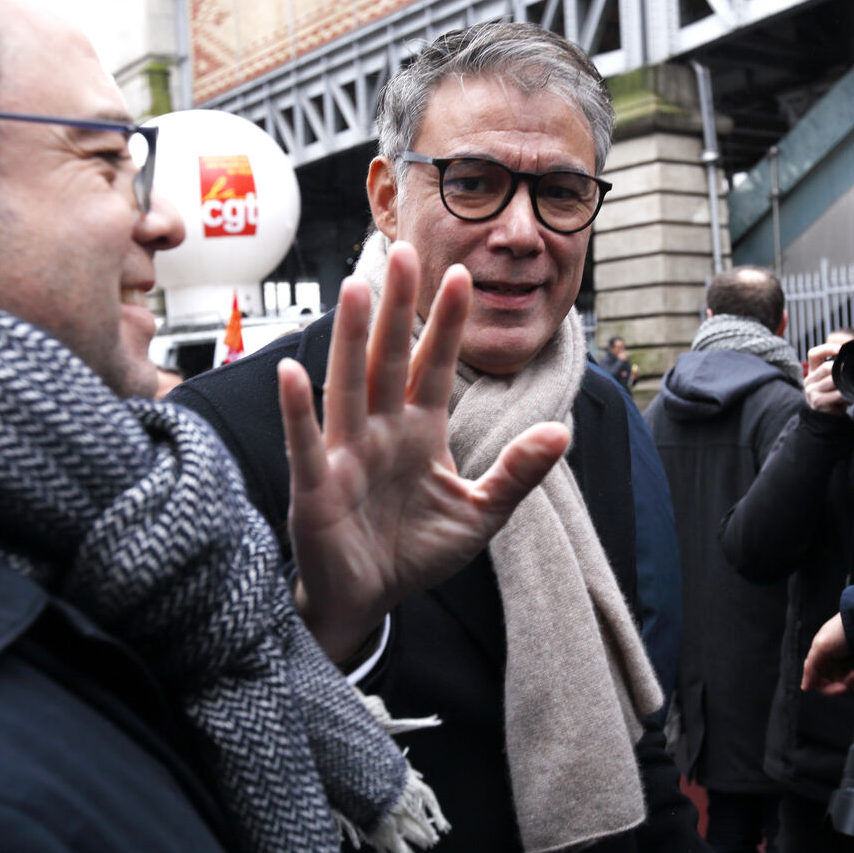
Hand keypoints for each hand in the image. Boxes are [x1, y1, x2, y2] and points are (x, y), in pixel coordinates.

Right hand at [278, 242, 570, 660]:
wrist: (369, 602)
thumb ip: (517, 473)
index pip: (436, 367)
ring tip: (353, 288)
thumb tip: (562, 432)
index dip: (447, 324)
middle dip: (396, 309)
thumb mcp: (480, 516)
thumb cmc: (415, 552)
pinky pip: (307, 445)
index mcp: (420, 432)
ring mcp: (346, 456)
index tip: (462, 275)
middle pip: (388, 359)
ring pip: (348, 387)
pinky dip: (297, 412)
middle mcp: (381, 432)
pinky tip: (291, 373)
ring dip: (349, 340)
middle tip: (404, 250)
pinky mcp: (317, 489)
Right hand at [801, 613, 853, 694]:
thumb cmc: (841, 630)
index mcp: (824, 659)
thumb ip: (810, 667)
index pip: (822, 683)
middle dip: (849, 681)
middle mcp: (839, 663)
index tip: (840, 687)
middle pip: (841, 685)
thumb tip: (804, 687)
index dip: (829, 688)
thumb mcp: (821, 646)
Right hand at [803, 342, 847, 414]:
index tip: (841, 349)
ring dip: (845, 384)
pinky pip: (835, 395)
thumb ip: (837, 369)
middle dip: (841, 368)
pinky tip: (849, 398)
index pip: (814, 354)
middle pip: (826, 367)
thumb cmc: (831, 395)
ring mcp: (811, 391)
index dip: (827, 349)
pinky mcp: (817, 402)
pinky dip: (845, 395)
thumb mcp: (831, 379)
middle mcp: (809, 380)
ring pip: (832, 381)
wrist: (823, 417)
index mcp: (812, 370)